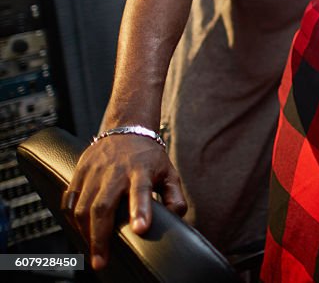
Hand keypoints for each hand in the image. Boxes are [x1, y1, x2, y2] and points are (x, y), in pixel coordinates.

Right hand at [63, 134, 186, 269]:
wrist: (127, 129)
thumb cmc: (150, 157)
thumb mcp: (169, 173)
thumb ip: (175, 195)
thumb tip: (178, 216)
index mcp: (141, 170)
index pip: (141, 191)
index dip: (140, 210)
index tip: (140, 229)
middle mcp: (115, 171)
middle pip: (102, 206)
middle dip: (100, 237)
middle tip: (101, 261)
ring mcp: (95, 171)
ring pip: (82, 207)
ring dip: (84, 232)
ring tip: (92, 252)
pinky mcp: (79, 172)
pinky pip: (69, 200)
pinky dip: (71, 219)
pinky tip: (80, 231)